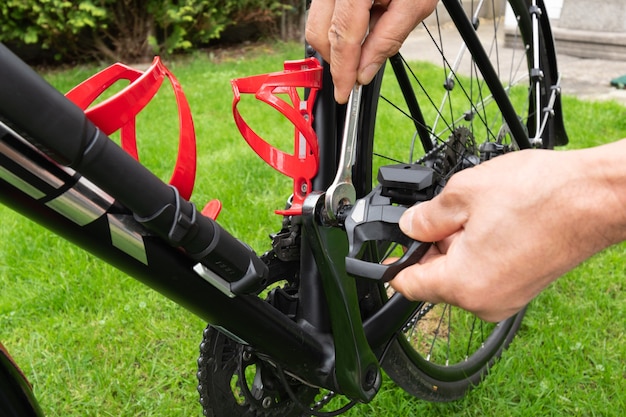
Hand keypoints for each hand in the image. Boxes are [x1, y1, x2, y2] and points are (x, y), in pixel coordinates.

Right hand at [306, 0, 438, 102]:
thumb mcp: (414, 5)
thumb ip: (387, 41)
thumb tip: (363, 72)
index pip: (342, 37)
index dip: (342, 71)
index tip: (343, 94)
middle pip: (319, 32)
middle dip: (337, 58)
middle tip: (360, 69)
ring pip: (317, 23)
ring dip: (339, 41)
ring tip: (371, 34)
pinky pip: (324, 11)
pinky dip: (340, 26)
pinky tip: (364, 22)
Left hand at [389, 142, 625, 321]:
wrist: (596, 197)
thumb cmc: (540, 195)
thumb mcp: (463, 194)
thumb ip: (425, 217)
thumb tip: (409, 226)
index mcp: (463, 284)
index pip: (408, 286)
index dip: (393, 264)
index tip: (389, 250)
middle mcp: (484, 301)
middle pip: (435, 279)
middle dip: (431, 247)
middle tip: (443, 214)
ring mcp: (507, 298)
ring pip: (460, 275)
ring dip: (456, 247)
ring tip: (477, 214)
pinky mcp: (522, 289)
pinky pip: (483, 274)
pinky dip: (477, 252)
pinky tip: (492, 224)